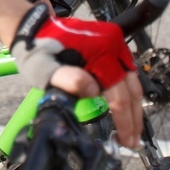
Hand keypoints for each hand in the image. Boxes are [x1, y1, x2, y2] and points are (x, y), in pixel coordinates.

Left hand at [9, 3, 141, 144]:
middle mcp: (113, 44)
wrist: (34, 28)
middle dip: (134, 118)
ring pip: (133, 81)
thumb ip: (68, 80)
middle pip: (132, 89)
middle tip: (133, 141)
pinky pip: (127, 71)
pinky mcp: (112, 44)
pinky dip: (128, 91)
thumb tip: (95, 91)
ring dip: (134, 106)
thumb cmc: (38, 51)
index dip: (124, 121)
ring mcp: (114, 43)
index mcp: (100, 51)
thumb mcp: (44, 69)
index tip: (126, 141)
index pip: (119, 95)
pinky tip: (127, 107)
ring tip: (132, 129)